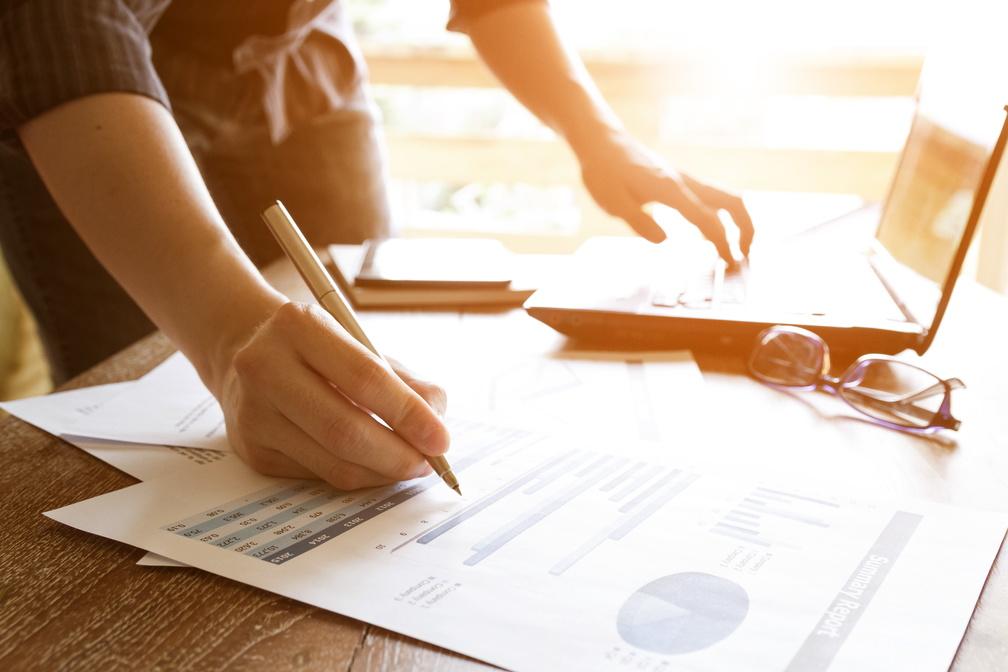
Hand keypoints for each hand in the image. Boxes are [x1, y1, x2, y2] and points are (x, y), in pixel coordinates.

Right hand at [217, 301, 450, 489]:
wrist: (245, 353)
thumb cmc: (318, 350)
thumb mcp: (359, 345)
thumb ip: (404, 380)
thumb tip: (437, 419)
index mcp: (300, 326)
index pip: (365, 378)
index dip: (409, 414)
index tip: (440, 439)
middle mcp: (266, 367)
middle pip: (345, 429)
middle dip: (397, 455)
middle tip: (428, 463)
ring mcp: (254, 412)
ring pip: (333, 462)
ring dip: (381, 472)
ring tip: (407, 464)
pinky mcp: (252, 448)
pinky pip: (318, 475)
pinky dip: (357, 475)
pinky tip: (372, 465)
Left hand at [579, 132, 753, 262]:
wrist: (602, 142)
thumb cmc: (604, 171)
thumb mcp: (613, 202)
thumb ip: (639, 222)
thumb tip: (664, 240)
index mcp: (669, 190)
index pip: (707, 218)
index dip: (722, 242)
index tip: (730, 262)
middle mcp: (684, 183)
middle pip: (732, 201)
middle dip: (745, 228)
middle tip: (743, 255)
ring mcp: (684, 180)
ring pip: (725, 197)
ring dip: (737, 221)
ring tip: (735, 247)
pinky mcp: (679, 182)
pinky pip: (710, 198)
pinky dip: (721, 216)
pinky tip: (712, 233)